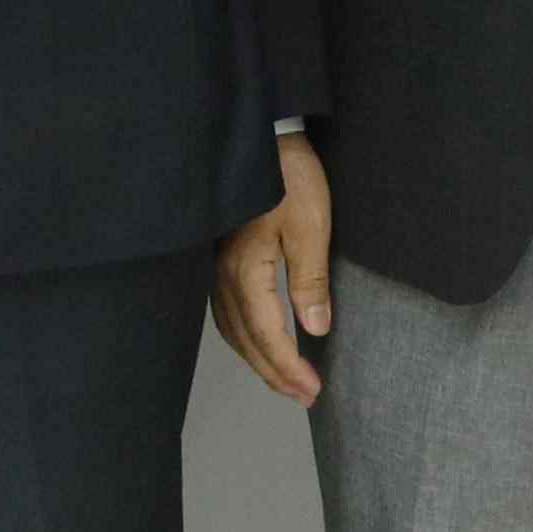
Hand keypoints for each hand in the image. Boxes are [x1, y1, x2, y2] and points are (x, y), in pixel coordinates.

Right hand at [209, 131, 336, 403]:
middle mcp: (224, 274)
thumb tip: (314, 327)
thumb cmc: (288, 177)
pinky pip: (228, 311)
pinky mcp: (221, 256)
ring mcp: (217, 266)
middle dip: (273, 373)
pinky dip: (245, 336)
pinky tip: (259, 340)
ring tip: (285, 379)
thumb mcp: (310, 226)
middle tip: (303, 396)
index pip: (266, 334)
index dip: (288, 367)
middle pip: (245, 339)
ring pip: (233, 328)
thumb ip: (310, 280)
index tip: (312, 389)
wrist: (263, 135)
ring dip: (258, 359)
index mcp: (246, 269)